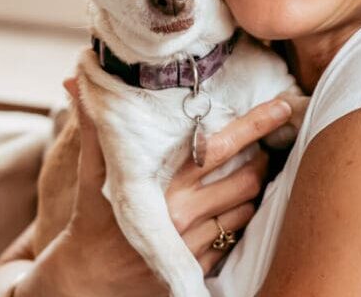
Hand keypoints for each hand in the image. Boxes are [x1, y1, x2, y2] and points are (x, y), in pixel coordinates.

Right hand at [15, 78, 292, 296]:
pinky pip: (236, 235)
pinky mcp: (199, 266)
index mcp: (161, 182)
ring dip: (252, 189)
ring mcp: (193, 242)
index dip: (257, 123)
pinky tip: (229, 208)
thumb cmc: (94, 218)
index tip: (283, 106)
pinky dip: (239, 217)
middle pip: (247, 176)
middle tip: (261, 147)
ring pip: (247, 206)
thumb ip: (96, 128)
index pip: (221, 145)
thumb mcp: (94, 173)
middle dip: (261, 158)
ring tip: (244, 176)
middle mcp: (180, 212)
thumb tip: (77, 82)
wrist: (89, 281)